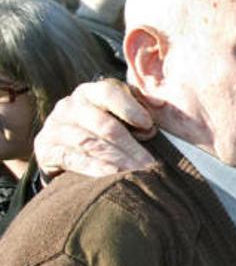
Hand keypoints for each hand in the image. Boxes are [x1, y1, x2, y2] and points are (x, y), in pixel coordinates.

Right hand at [34, 78, 156, 178]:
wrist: (64, 150)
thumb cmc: (101, 128)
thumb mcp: (118, 113)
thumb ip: (138, 105)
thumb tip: (159, 104)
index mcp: (89, 92)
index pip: (108, 91)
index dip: (130, 108)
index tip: (149, 126)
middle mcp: (69, 106)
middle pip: (102, 123)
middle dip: (130, 144)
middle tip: (149, 162)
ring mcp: (55, 127)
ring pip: (89, 142)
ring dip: (117, 158)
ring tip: (137, 171)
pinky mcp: (46, 149)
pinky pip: (72, 158)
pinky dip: (94, 167)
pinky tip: (113, 174)